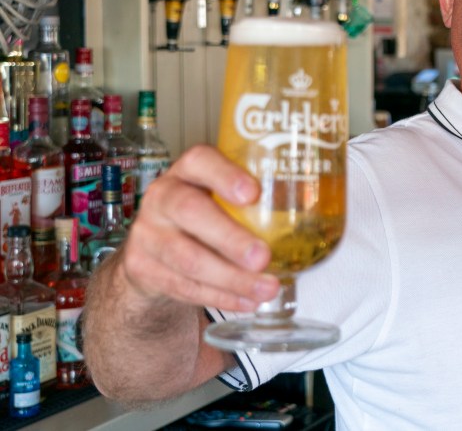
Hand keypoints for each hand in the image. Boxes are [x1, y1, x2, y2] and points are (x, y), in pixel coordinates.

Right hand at [120, 144, 279, 311]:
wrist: (156, 251)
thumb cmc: (208, 217)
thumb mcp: (224, 199)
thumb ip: (256, 201)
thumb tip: (320, 211)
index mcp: (188, 172)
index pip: (200, 161)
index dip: (225, 175)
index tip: (253, 193)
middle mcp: (162, 196)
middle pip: (190, 212)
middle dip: (230, 238)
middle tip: (263, 257)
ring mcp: (147, 233)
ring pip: (187, 258)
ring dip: (232, 278)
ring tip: (267, 288)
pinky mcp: (142, 268)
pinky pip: (184, 286)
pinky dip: (221, 297)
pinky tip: (247, 302)